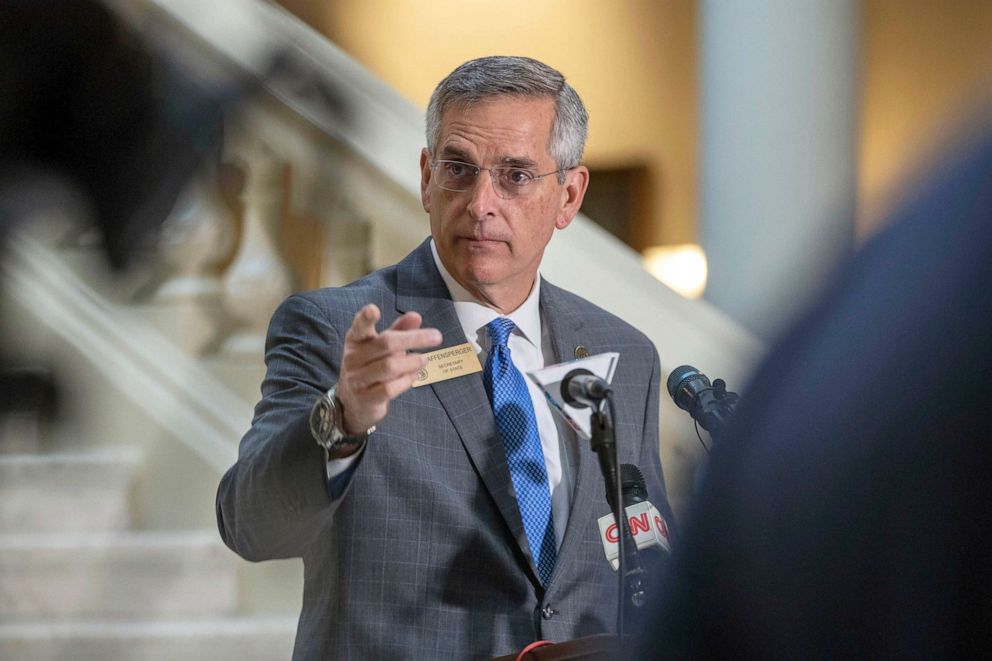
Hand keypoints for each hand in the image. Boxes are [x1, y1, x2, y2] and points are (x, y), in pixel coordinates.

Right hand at [335, 304, 441, 433]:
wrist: (354, 403)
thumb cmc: (371, 367)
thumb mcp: (382, 347)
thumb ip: (399, 330)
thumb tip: (416, 316)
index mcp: (356, 340)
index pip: (359, 327)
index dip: (365, 318)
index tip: (373, 309)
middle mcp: (353, 358)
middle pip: (385, 343)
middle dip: (414, 338)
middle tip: (436, 336)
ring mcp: (357, 380)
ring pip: (389, 366)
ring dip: (413, 362)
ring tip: (425, 359)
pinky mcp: (365, 399)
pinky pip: (390, 388)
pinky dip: (406, 380)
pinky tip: (415, 375)